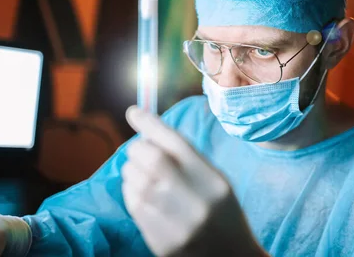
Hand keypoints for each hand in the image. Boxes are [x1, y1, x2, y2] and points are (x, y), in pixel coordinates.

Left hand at [122, 106, 267, 256]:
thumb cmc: (223, 213)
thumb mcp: (216, 181)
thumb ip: (187, 160)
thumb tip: (148, 133)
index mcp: (214, 181)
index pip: (176, 143)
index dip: (150, 124)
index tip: (133, 112)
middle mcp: (196, 202)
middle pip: (152, 159)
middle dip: (138, 148)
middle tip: (139, 150)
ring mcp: (177, 225)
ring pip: (136, 181)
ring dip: (131, 170)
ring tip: (142, 173)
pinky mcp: (161, 243)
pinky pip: (133, 205)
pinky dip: (131, 191)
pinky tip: (141, 193)